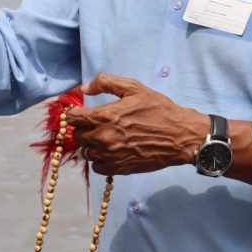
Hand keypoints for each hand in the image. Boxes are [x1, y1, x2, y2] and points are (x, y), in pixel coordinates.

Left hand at [66, 73, 206, 174]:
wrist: (179, 136)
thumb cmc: (158, 109)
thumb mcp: (134, 87)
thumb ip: (105, 83)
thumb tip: (83, 89)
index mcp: (105, 116)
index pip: (72, 118)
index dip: (73, 114)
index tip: (80, 112)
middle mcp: (103, 137)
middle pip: (77, 136)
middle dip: (83, 128)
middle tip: (96, 123)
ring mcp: (110, 155)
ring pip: (85, 152)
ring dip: (91, 144)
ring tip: (104, 136)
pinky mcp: (118, 168)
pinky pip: (96, 167)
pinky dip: (99, 159)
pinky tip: (110, 150)